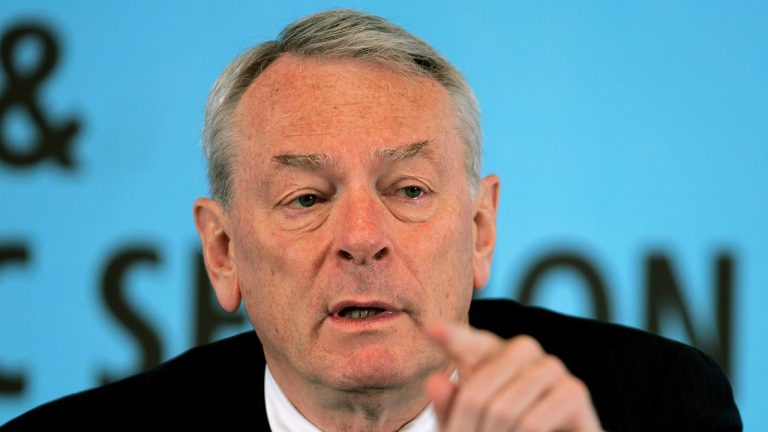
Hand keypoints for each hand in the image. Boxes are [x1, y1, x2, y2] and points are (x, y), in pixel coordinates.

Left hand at [425, 321, 602, 431]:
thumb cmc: (502, 431)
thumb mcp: (469, 423)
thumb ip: (450, 405)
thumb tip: (435, 382)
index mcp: (490, 351)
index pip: (467, 343)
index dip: (451, 337)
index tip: (430, 328)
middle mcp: (521, 350)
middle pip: (477, 394)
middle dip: (468, 429)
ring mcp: (550, 367)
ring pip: (504, 411)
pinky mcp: (574, 391)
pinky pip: (533, 423)